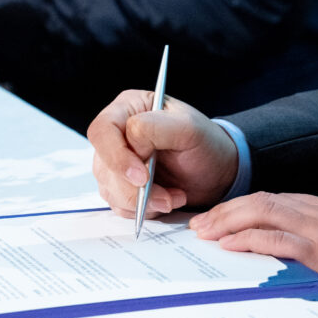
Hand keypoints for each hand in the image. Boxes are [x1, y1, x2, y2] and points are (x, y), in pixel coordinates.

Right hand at [87, 90, 238, 218]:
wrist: (215, 171)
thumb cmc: (205, 143)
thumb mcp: (189, 128)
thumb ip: (155, 127)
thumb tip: (131, 141)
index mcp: (128, 109)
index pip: (102, 131)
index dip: (117, 157)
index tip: (142, 177)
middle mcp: (117, 134)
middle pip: (103, 165)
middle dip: (134, 189)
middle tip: (167, 197)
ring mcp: (116, 162)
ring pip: (109, 189)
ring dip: (142, 201)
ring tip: (173, 197)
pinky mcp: (121, 185)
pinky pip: (119, 205)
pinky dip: (143, 209)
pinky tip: (165, 200)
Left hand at [190, 192, 317, 307]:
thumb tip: (301, 256)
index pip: (275, 200)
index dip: (243, 208)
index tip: (222, 218)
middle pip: (262, 200)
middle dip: (227, 211)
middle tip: (201, 225)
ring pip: (263, 212)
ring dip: (229, 221)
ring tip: (206, 233)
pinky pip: (278, 240)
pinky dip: (250, 240)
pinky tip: (230, 245)